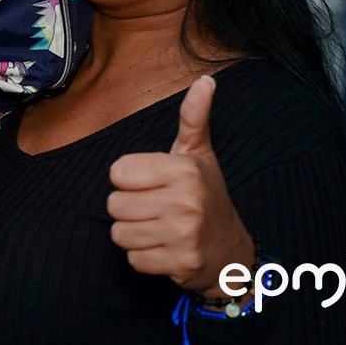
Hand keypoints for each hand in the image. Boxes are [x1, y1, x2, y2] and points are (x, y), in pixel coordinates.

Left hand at [107, 77, 253, 297]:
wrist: (231, 251)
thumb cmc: (206, 196)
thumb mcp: (199, 154)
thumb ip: (193, 117)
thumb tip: (205, 80)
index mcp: (184, 170)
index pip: (117, 172)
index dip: (128, 179)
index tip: (151, 183)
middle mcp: (186, 202)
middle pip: (114, 205)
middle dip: (128, 208)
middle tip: (155, 208)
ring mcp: (184, 235)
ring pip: (120, 234)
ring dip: (133, 233)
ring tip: (158, 227)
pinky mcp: (180, 264)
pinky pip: (132, 259)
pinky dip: (143, 257)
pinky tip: (164, 247)